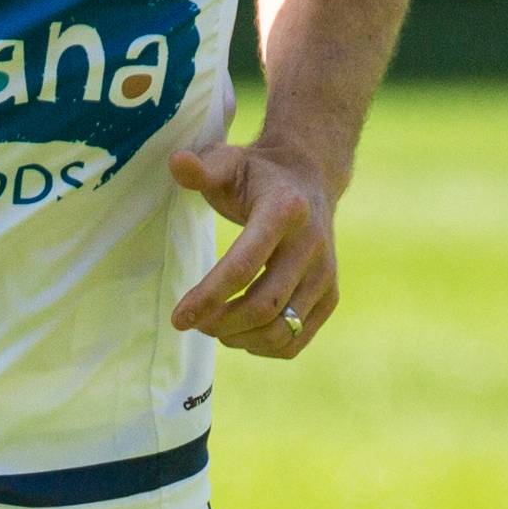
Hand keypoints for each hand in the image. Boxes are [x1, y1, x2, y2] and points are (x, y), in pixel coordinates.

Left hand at [169, 138, 340, 353]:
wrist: (309, 178)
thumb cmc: (257, 174)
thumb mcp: (228, 161)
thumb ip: (201, 168)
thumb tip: (176, 163)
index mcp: (286, 211)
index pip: (244, 265)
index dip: (208, 296)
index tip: (178, 318)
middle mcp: (313, 245)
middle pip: (263, 306)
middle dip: (220, 323)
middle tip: (192, 322)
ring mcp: (326, 274)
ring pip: (281, 330)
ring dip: (239, 338)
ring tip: (214, 326)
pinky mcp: (331, 296)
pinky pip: (296, 340)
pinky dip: (263, 347)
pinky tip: (241, 333)